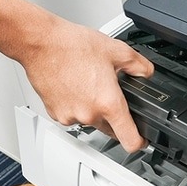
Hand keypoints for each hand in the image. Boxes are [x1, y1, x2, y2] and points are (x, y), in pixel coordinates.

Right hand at [20, 19, 153, 151]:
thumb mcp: (116, 50)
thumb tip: (146, 73)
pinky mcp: (55, 114)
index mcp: (108, 103)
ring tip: (89, 84)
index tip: (141, 139)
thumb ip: (138, 65)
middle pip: (110, 130)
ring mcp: (70, 116)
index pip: (130, 140)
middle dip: (115, 117)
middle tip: (110, 94)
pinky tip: (75, 86)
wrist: (41, 43)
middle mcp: (89, 115)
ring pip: (90, 121)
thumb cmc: (72, 46)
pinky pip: (72, 116)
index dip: (139, 142)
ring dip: (93, 109)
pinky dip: (76, 106)